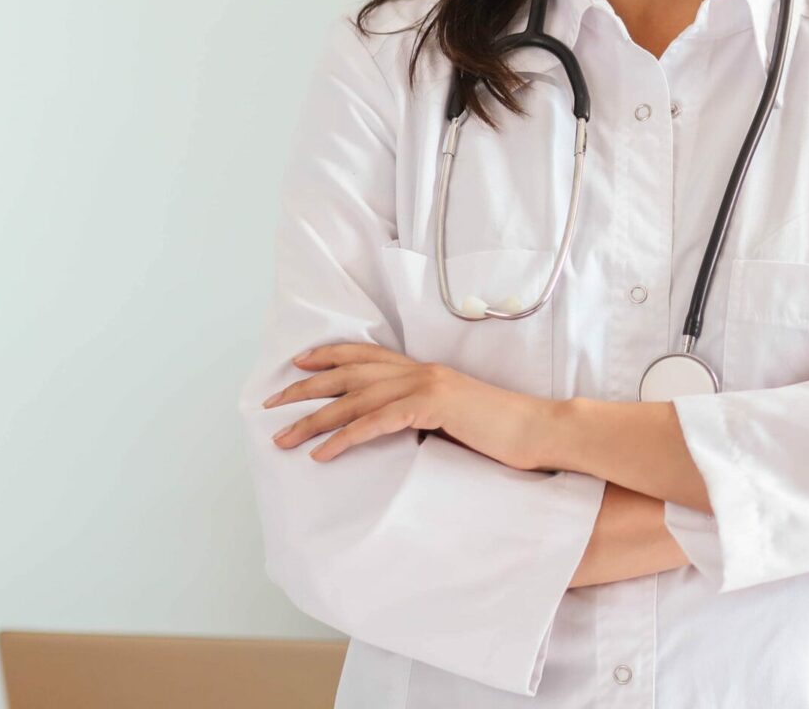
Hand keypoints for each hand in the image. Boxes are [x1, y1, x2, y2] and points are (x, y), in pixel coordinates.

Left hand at [261, 342, 553, 470]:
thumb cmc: (500, 432)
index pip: (368, 356)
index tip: (298, 364)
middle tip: (272, 403)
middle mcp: (422, 370)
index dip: (330, 356)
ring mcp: (428, 385)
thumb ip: (424, 415)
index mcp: (426, 371)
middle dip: (306, 388)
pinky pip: (377, 421)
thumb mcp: (455, 419)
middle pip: (351, 373)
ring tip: (284, 438)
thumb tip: (395, 428)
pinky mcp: (433, 406)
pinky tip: (322, 453)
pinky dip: (345, 437)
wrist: (537, 430)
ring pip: (356, 399)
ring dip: (314, 419)